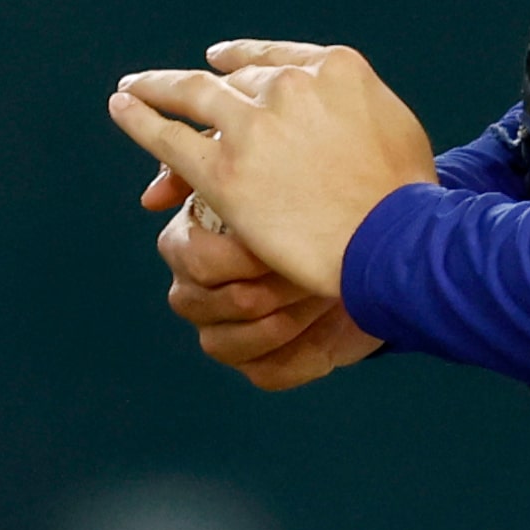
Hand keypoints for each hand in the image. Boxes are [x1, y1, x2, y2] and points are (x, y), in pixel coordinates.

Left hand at [108, 40, 438, 299]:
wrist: (394, 238)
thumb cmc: (405, 195)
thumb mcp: (395, 125)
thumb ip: (358, 107)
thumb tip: (343, 112)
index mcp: (333, 67)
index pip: (272, 59)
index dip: (239, 61)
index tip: (217, 60)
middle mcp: (288, 85)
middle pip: (234, 85)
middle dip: (202, 97)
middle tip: (168, 97)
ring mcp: (252, 126)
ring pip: (190, 95)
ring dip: (154, 87)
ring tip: (130, 89)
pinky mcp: (224, 171)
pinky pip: (168, 140)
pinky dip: (139, 120)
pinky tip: (122, 108)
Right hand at [147, 186, 382, 389]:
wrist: (376, 248)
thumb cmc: (319, 204)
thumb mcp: (278, 170)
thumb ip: (221, 156)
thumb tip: (152, 197)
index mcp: (191, 243)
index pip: (188, 256)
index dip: (234, 255)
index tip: (279, 243)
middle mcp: (199, 292)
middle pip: (199, 304)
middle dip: (261, 285)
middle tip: (308, 268)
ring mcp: (227, 332)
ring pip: (225, 345)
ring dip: (282, 317)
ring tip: (322, 291)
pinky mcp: (264, 366)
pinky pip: (266, 373)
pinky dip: (300, 351)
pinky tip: (328, 323)